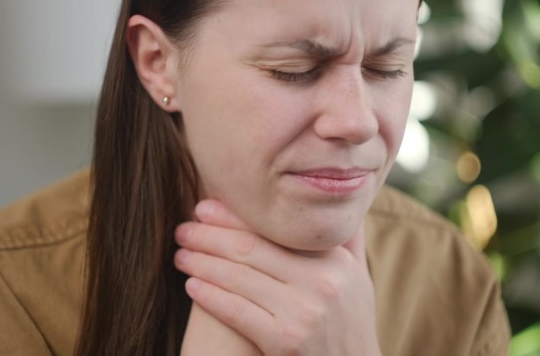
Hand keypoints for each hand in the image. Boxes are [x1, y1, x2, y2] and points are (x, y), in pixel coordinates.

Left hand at [174, 200, 381, 355]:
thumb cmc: (350, 324)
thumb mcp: (359, 279)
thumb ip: (347, 240)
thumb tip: (338, 198)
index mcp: (335, 260)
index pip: (275, 229)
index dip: (234, 216)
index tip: (205, 207)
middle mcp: (321, 281)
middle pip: (250, 248)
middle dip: (209, 236)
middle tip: (183, 229)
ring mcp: (303, 312)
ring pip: (239, 277)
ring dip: (202, 263)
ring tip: (181, 255)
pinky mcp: (285, 341)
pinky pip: (236, 310)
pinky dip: (210, 295)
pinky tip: (191, 285)